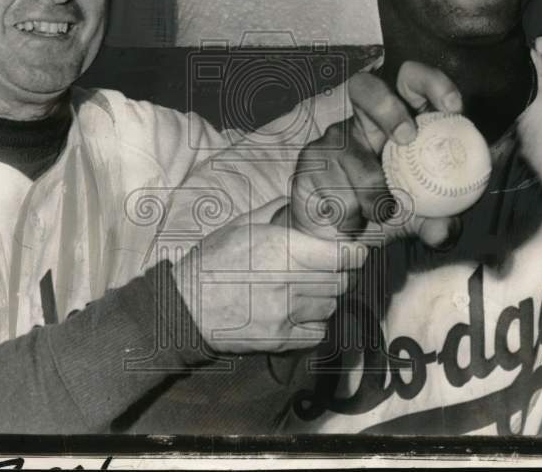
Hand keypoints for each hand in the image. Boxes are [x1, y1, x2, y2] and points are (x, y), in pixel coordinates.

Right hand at [171, 201, 366, 353]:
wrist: (187, 306)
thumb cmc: (213, 261)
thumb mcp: (241, 225)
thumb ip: (277, 211)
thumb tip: (303, 202)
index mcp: (282, 248)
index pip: (343, 256)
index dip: (355, 253)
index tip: (355, 251)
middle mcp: (289, 282)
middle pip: (341, 281)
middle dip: (340, 273)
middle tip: (328, 268)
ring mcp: (287, 313)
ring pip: (331, 305)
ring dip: (326, 296)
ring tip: (307, 289)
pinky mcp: (281, 339)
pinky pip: (319, 331)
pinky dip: (315, 322)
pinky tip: (299, 312)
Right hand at [276, 61, 465, 247]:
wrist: (333, 239)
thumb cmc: (380, 215)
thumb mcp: (416, 220)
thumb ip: (435, 223)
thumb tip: (444, 229)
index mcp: (399, 122)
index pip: (412, 83)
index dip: (432, 83)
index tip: (453, 107)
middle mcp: (364, 122)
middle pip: (366, 86)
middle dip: (387, 106)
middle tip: (405, 137)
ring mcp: (334, 137)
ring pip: (353, 155)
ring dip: (371, 195)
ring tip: (377, 214)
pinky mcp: (311, 157)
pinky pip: (332, 183)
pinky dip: (347, 212)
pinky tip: (348, 220)